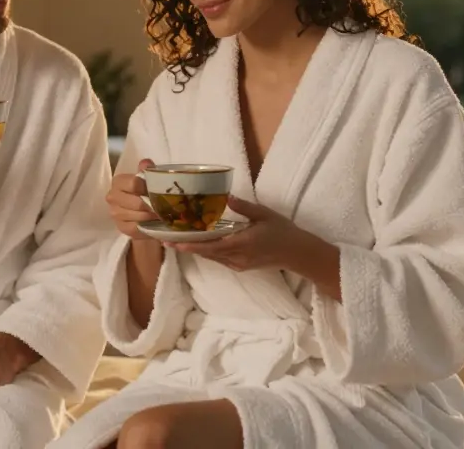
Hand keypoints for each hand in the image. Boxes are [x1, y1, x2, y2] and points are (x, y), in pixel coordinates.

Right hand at [106, 159, 157, 240]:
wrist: (139, 209)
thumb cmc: (144, 190)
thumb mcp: (147, 178)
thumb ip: (147, 170)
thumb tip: (146, 163)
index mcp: (118, 182)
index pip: (133, 183)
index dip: (147, 187)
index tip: (159, 190)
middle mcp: (112, 197)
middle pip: (137, 202)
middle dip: (152, 205)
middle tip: (166, 206)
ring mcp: (115, 214)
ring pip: (139, 216)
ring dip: (152, 216)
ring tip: (163, 214)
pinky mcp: (121, 227)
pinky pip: (137, 228)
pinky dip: (148, 225)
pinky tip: (155, 222)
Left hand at [166, 196, 296, 271]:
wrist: (297, 253)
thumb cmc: (282, 231)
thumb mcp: (264, 215)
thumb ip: (244, 208)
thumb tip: (226, 197)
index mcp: (242, 243)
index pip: (211, 246)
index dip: (192, 245)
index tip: (175, 242)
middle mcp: (237, 257)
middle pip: (207, 253)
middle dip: (187, 247)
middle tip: (166, 240)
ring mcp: (238, 264)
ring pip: (212, 257)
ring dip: (195, 250)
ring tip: (177, 241)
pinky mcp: (240, 266)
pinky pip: (220, 259)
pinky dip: (208, 251)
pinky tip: (198, 244)